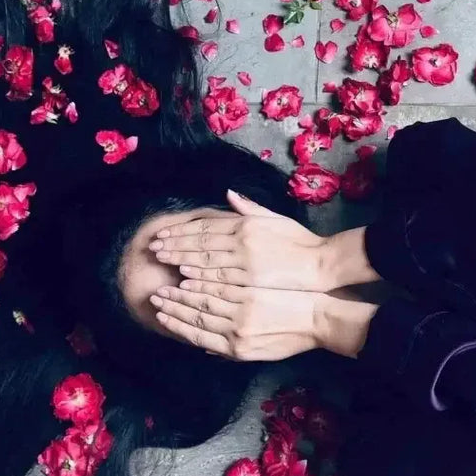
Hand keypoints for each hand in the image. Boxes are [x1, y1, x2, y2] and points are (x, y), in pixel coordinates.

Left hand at [148, 190, 333, 291]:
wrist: (321, 265)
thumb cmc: (300, 243)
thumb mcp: (274, 219)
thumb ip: (249, 208)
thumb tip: (229, 194)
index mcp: (246, 224)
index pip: (205, 227)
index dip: (181, 230)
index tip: (163, 233)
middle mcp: (243, 241)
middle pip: (200, 243)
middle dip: (174, 245)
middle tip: (154, 249)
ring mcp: (246, 263)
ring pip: (205, 262)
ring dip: (181, 261)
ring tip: (162, 262)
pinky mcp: (251, 282)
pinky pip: (220, 281)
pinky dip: (200, 279)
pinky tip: (184, 278)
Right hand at [149, 282, 321, 361]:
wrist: (318, 320)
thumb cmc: (290, 336)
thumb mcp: (260, 353)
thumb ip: (231, 350)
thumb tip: (207, 349)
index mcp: (236, 349)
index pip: (198, 336)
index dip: (177, 325)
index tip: (161, 316)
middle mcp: (237, 333)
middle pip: (197, 318)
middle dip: (174, 308)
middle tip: (155, 298)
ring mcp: (244, 314)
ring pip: (206, 303)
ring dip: (182, 295)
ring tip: (167, 286)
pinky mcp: (253, 297)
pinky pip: (222, 289)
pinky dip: (204, 284)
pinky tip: (189, 277)